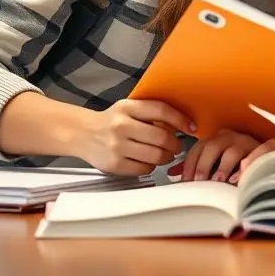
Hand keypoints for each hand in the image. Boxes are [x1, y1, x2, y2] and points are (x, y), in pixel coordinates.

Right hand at [75, 98, 193, 176]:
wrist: (83, 134)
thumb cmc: (112, 120)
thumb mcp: (129, 108)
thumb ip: (150, 112)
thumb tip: (182, 123)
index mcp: (127, 107)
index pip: (161, 110)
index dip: (181, 120)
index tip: (192, 127)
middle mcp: (121, 125)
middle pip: (161, 137)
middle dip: (176, 144)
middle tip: (177, 146)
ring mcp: (117, 146)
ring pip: (155, 155)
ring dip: (166, 157)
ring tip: (165, 154)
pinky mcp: (114, 164)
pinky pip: (144, 168)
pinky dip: (151, 166)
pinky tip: (148, 160)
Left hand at [168, 129, 259, 183]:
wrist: (265, 155)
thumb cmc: (238, 160)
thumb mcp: (216, 161)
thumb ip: (200, 167)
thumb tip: (175, 176)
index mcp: (216, 139)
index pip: (198, 148)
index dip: (190, 164)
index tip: (185, 180)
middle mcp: (229, 137)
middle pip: (213, 147)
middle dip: (203, 165)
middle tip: (198, 181)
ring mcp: (245, 142)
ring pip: (232, 151)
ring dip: (223, 167)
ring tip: (218, 181)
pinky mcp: (260, 150)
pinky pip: (252, 158)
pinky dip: (244, 169)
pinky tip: (238, 179)